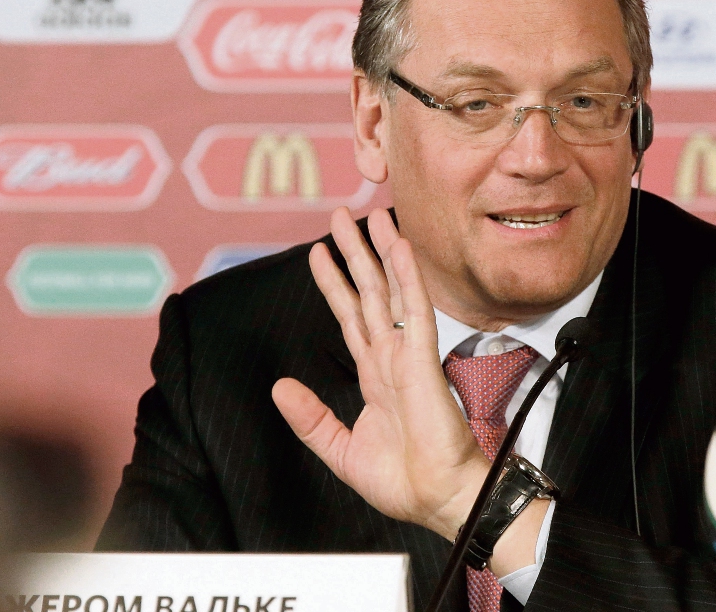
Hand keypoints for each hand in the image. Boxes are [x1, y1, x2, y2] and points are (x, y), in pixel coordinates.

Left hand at [271, 207, 489, 539]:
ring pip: (391, 292)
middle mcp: (390, 358)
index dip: (334, 284)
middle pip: (369, 294)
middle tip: (342, 216)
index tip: (319, 253)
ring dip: (380, 253)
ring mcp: (408, 356)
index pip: (350, 318)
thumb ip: (310, 418)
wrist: (436, 499)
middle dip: (354, 255)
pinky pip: (414, 311)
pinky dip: (407, 277)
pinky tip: (399, 248)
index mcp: (374, 376)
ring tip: (371, 217)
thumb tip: (279, 386)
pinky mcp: (424, 361)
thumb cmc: (402, 481)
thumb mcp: (339, 449)